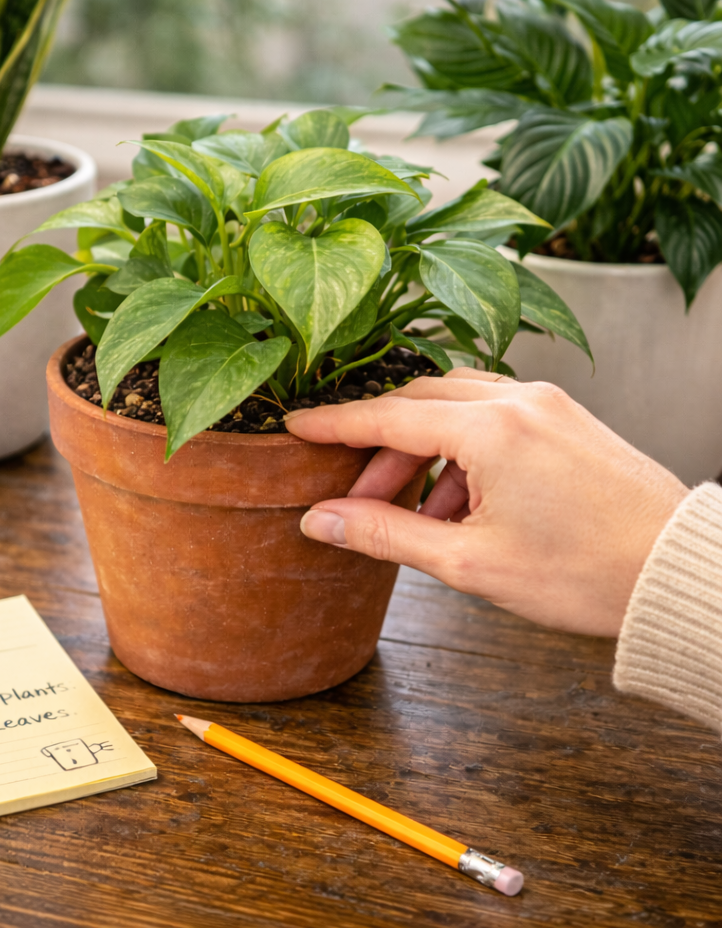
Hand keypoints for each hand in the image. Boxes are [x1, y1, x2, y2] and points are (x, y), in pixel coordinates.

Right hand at [284, 369, 689, 636]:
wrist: (678, 573)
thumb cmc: (585, 573)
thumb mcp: (469, 563)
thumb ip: (385, 534)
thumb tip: (321, 520)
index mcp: (490, 429)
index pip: (387, 416)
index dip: (333, 424)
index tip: (295, 425)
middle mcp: (517, 399)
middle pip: (418, 404)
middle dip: (380, 446)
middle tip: (357, 494)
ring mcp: (546, 403)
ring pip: (455, 405)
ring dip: (422, 448)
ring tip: (417, 511)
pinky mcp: (565, 416)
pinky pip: (493, 414)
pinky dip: (462, 449)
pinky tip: (462, 502)